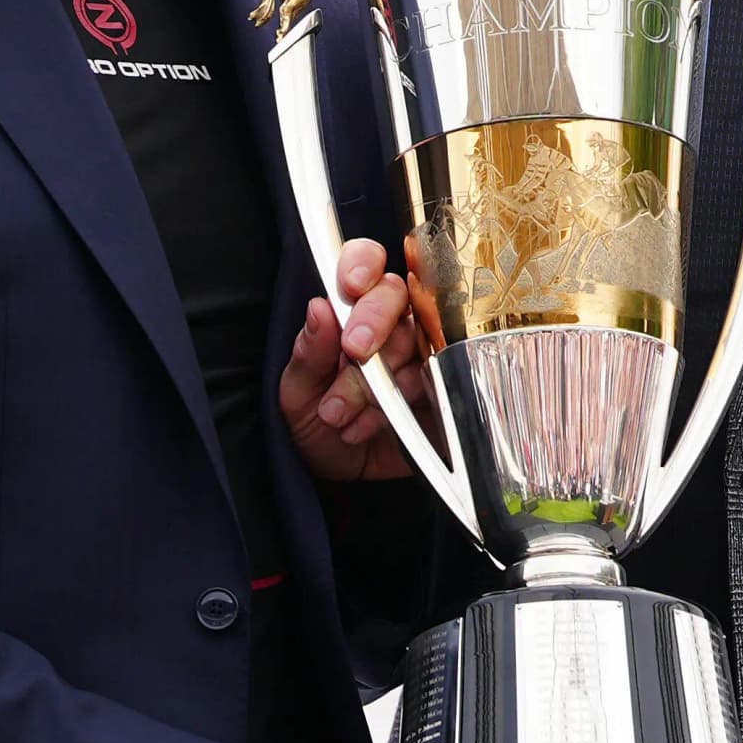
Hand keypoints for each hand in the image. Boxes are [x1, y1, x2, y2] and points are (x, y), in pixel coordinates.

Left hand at [279, 237, 433, 482]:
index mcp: (352, 310)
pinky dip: (395, 409)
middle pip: (399, 297)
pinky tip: (366, 427)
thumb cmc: (315, 423)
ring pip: (416, 344)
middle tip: (353, 352)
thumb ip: (308, 353)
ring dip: (374, 382)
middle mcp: (393, 325)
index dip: (363, 264)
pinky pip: (434, 386)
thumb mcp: (296, 393)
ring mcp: (424, 356)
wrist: (339, 478)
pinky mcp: (446, 392)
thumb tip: (320, 308)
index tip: (351, 285)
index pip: (366, 263)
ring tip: (337, 414)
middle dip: (374, 322)